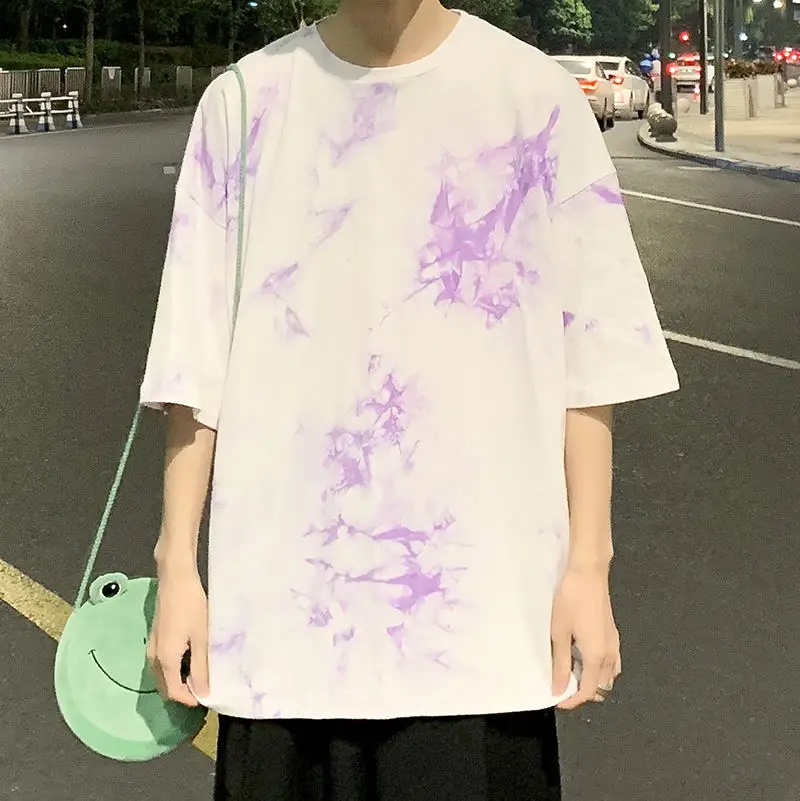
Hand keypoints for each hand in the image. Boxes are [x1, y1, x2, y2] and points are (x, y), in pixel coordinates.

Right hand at [147, 566, 208, 705]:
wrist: (175, 579)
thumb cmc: (191, 606)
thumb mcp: (201, 638)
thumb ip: (201, 667)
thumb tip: (203, 692)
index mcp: (164, 659)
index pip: (173, 692)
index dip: (189, 699)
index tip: (208, 697)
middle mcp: (153, 657)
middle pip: (165, 686)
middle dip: (183, 692)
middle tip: (205, 688)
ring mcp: (151, 647)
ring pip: (162, 675)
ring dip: (178, 680)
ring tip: (201, 675)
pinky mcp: (155, 638)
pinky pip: (161, 663)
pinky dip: (174, 669)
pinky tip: (191, 660)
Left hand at [550, 566, 620, 709]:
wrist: (588, 572)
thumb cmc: (572, 598)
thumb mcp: (560, 633)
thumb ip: (561, 663)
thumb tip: (559, 688)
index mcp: (597, 657)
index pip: (588, 691)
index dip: (572, 700)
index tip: (557, 699)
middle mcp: (610, 653)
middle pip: (601, 686)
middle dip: (583, 691)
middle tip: (562, 684)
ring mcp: (614, 642)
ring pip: (608, 674)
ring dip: (591, 678)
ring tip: (570, 670)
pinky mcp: (612, 632)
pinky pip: (610, 660)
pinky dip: (597, 666)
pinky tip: (580, 654)